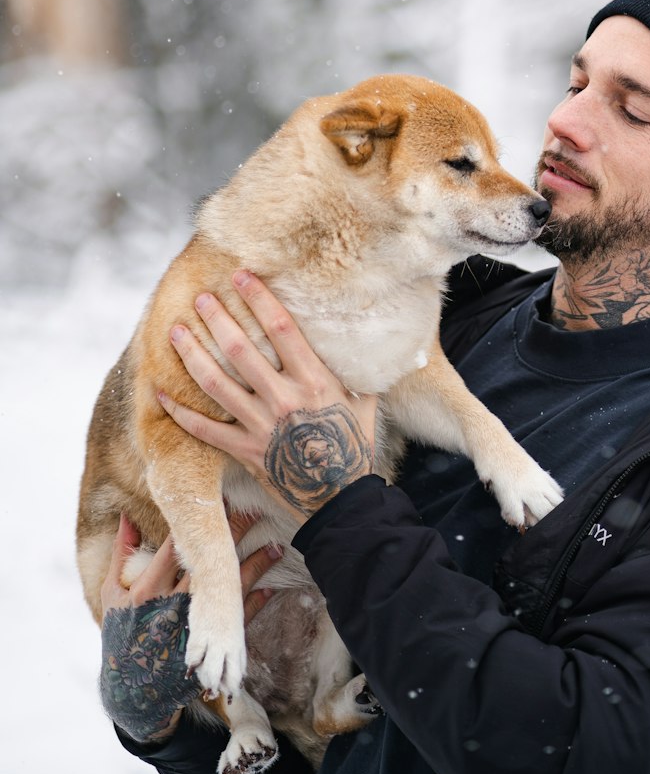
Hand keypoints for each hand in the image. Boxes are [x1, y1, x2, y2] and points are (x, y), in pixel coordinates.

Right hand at [100, 509, 281, 741]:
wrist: (133, 692)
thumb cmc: (120, 635)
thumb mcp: (112, 595)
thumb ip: (121, 554)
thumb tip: (127, 515)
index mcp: (147, 590)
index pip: (175, 548)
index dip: (195, 521)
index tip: (216, 496)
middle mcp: (172, 606)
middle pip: (208, 564)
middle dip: (232, 536)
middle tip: (254, 510)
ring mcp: (193, 628)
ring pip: (228, 591)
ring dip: (253, 567)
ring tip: (274, 545)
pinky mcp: (209, 647)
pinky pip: (237, 624)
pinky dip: (254, 604)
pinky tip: (269, 586)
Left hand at [159, 269, 377, 518]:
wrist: (340, 498)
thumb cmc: (354, 443)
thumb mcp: (363, 398)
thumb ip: (354, 367)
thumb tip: (362, 333)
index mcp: (314, 379)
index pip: (280, 328)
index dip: (259, 298)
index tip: (241, 276)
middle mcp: (284, 398)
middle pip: (241, 350)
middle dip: (218, 319)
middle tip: (201, 298)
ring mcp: (260, 425)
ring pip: (216, 383)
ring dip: (192, 355)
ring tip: (175, 332)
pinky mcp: (244, 450)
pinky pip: (204, 429)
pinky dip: (180, 412)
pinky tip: (161, 393)